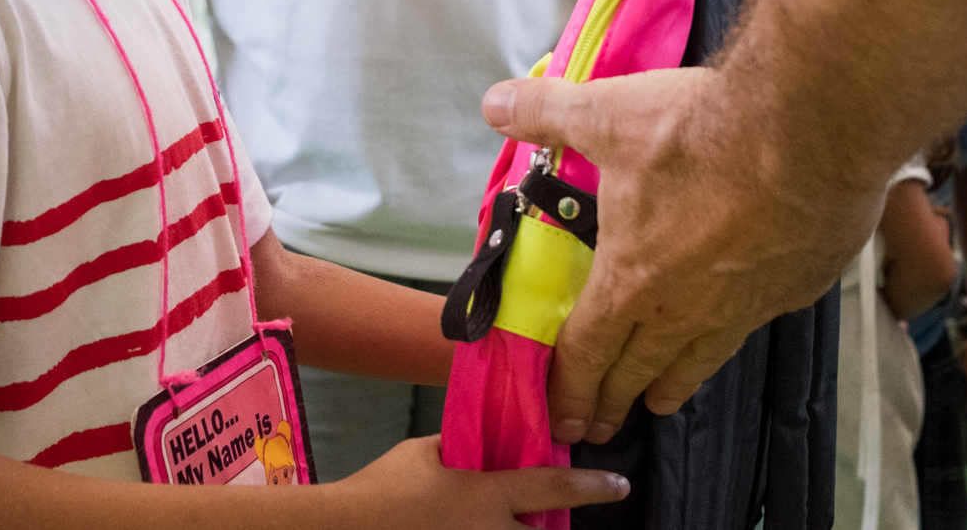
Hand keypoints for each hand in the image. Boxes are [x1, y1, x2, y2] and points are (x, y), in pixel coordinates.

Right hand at [337, 435, 625, 525]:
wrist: (347, 528)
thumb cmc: (385, 486)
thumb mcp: (424, 452)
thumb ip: (458, 448)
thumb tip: (476, 445)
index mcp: (487, 496)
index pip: (552, 486)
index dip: (592, 486)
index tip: (619, 485)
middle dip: (557, 526)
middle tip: (558, 516)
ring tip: (513, 518)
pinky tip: (478, 524)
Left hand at [481, 67, 882, 441]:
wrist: (809, 135)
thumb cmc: (703, 133)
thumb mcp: (606, 114)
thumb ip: (545, 113)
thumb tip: (494, 105)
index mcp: (632, 279)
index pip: (587, 351)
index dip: (569, 389)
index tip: (560, 420)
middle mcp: (685, 308)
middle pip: (640, 369)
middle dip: (613, 400)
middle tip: (600, 428)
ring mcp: (744, 304)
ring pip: (700, 360)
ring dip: (674, 382)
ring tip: (661, 401)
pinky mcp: (792, 289)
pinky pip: (753, 326)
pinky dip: (733, 337)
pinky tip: (733, 330)